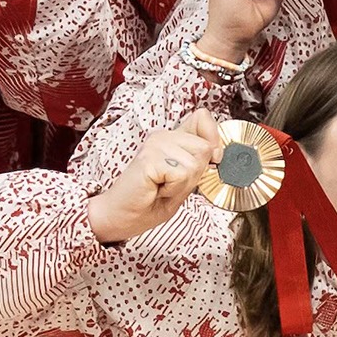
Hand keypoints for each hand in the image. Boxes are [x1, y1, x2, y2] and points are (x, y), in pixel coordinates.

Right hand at [87, 114, 219, 241]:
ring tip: (162, 187)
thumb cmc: (148, 202)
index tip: (204, 162)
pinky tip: (156, 189)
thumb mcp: (184, 182)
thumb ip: (200, 163)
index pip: (203, 118)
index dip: (213, 140)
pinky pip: (182, 174)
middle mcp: (163, 136)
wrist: (119, 217)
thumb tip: (217, 151)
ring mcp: (155, 144)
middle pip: (206, 147)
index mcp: (172, 139)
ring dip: (183, 184)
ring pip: (196, 163)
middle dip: (196, 174)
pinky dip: (174, 189)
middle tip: (172, 184)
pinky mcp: (149, 158)